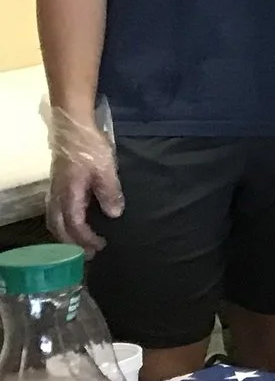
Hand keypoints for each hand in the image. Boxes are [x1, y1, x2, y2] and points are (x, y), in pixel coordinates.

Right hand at [42, 102, 121, 255]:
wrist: (73, 126)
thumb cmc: (90, 147)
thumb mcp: (106, 169)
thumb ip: (110, 192)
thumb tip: (114, 214)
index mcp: (70, 194)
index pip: (74, 225)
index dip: (86, 239)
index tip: (100, 246)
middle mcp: (58, 195)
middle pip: (60, 227)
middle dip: (73, 243)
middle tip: (89, 254)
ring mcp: (55, 189)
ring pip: (54, 220)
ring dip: (66, 234)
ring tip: (80, 243)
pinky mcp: (57, 184)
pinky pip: (54, 210)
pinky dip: (62, 222)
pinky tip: (73, 222)